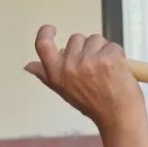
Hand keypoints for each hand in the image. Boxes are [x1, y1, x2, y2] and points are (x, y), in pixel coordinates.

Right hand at [25, 25, 144, 133]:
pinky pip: (113, 46)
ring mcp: (89, 61)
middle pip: (77, 39)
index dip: (45, 33)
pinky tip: (118, 71)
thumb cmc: (94, 105)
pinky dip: (118, 55)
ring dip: (103, 50)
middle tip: (96, 70)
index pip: (42, 45)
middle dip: (87, 48)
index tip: (51, 29)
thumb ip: (47, 75)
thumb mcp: (64, 91)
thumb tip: (29, 65)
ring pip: (96, 40)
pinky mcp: (108, 58)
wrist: (118, 118)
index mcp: (56, 74)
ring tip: (108, 71)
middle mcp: (69, 66)